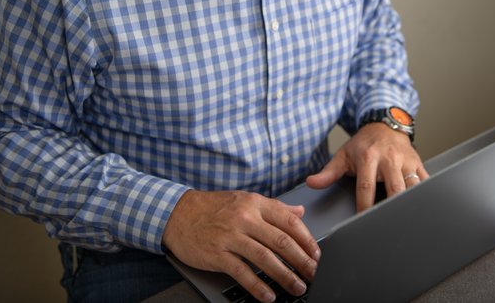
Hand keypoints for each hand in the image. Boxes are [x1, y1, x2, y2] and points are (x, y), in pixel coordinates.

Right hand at [162, 190, 320, 302]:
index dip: (307, 239)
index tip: (317, 254)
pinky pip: (242, 272)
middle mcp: (245, 218)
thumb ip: (274, 207)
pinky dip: (257, 286)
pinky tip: (268, 296)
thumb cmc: (213, 207)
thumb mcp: (246, 199)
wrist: (177, 213)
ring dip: (285, 276)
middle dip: (302, 260)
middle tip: (314, 273)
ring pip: (265, 258)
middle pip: (281, 241)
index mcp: (255, 204)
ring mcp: (231, 236)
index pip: (289, 221)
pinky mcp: (217, 254)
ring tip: (297, 287)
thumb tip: (300, 211)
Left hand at [306, 122, 428, 211]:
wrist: (384, 125)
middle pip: (394, 188)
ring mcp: (406, 161)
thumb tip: (311, 183)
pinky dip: (426, 196)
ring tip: (408, 222)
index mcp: (368, 157)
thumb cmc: (363, 144)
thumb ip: (328, 172)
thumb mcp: (343, 155)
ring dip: (411, 203)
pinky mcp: (418, 163)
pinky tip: (424, 210)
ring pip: (413, 186)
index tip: (363, 223)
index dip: (364, 207)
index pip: (366, 187)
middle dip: (392, 208)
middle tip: (389, 227)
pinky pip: (426, 181)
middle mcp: (389, 159)